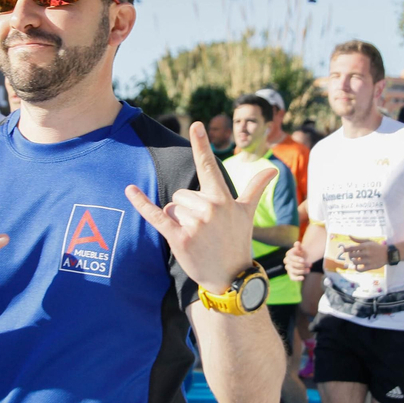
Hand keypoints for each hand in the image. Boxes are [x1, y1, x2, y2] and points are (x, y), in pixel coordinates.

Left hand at [126, 122, 273, 294]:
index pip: (209, 167)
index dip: (202, 145)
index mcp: (222, 199)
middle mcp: (209, 209)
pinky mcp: (179, 239)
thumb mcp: (247, 213)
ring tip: (196, 237)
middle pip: (181, 194)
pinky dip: (141, 203)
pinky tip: (130, 190)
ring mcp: (194, 224)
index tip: (196, 126)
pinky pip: (156, 216)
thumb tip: (273, 169)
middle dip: (187, 209)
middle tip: (204, 229)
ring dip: (178, 220)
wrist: (231, 277)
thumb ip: (255, 188)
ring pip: (171, 207)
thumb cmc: (237, 241)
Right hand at [284, 240, 309, 281]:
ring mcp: (288, 268)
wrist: (303, 257)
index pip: (291, 258)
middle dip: (302, 265)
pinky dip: (297, 278)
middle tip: (310, 264)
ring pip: (294, 271)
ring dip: (302, 271)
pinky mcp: (291, 274)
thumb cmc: (302, 252)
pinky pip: (292, 277)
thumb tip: (297, 243)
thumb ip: (299, 246)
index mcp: (288, 254)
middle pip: (293, 265)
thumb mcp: (301, 248)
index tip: (303, 260)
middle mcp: (287, 261)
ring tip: (309, 270)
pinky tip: (303, 278)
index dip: (297, 259)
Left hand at [333, 238, 386, 273]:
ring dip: (354, 261)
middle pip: (351, 255)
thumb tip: (349, 235)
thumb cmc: (376, 247)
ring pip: (355, 262)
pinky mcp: (371, 266)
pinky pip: (360, 269)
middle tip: (352, 255)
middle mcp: (366, 253)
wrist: (387, 254)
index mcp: (365, 246)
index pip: (352, 247)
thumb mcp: (368, 241)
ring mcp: (368, 260)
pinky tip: (358, 266)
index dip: (346, 249)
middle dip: (350, 255)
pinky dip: (356, 268)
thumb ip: (357, 239)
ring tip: (356, 260)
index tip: (343, 249)